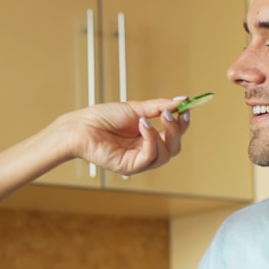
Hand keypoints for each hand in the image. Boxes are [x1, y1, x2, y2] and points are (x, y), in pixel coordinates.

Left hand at [61, 97, 188, 176]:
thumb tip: (183, 101)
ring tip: (147, 119)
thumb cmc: (103, 117)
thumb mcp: (136, 108)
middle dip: (176, 131)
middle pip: (174, 148)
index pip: (174, 135)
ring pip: (165, 155)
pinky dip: (151, 141)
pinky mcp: (130, 167)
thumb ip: (159, 107)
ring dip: (162, 135)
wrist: (81, 126)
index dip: (182, 124)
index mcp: (148, 137)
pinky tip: (142, 127)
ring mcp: (138, 161)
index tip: (186, 109)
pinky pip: (150, 158)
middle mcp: (145, 150)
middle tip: (170, 114)